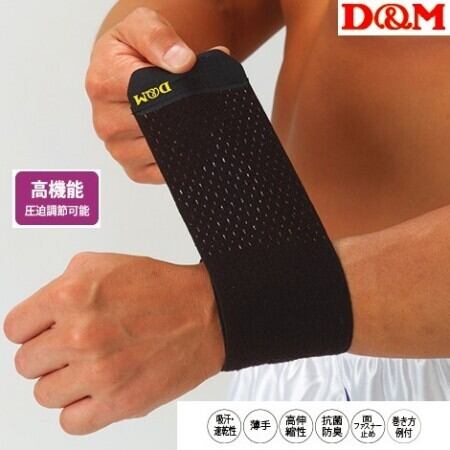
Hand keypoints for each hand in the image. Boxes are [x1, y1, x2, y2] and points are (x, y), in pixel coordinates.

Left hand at [3, 252, 224, 434]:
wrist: (206, 313)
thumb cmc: (162, 288)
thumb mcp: (103, 264)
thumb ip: (61, 284)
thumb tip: (39, 313)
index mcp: (72, 296)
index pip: (15, 329)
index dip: (32, 329)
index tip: (45, 332)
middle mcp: (81, 335)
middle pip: (26, 364)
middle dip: (49, 354)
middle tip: (75, 346)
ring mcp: (100, 372)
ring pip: (46, 394)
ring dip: (65, 381)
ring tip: (91, 366)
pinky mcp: (119, 403)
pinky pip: (71, 422)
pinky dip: (80, 409)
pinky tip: (97, 389)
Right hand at [86, 7, 196, 183]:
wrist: (123, 71)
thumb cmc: (131, 52)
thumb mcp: (141, 26)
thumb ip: (159, 37)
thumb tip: (182, 63)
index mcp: (102, 85)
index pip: (148, 97)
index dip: (177, 91)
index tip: (191, 82)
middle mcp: (105, 122)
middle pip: (158, 129)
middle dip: (184, 116)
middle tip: (198, 102)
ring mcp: (119, 150)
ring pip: (163, 153)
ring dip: (183, 138)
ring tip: (188, 117)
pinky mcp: (134, 169)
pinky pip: (164, 172)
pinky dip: (179, 158)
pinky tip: (182, 140)